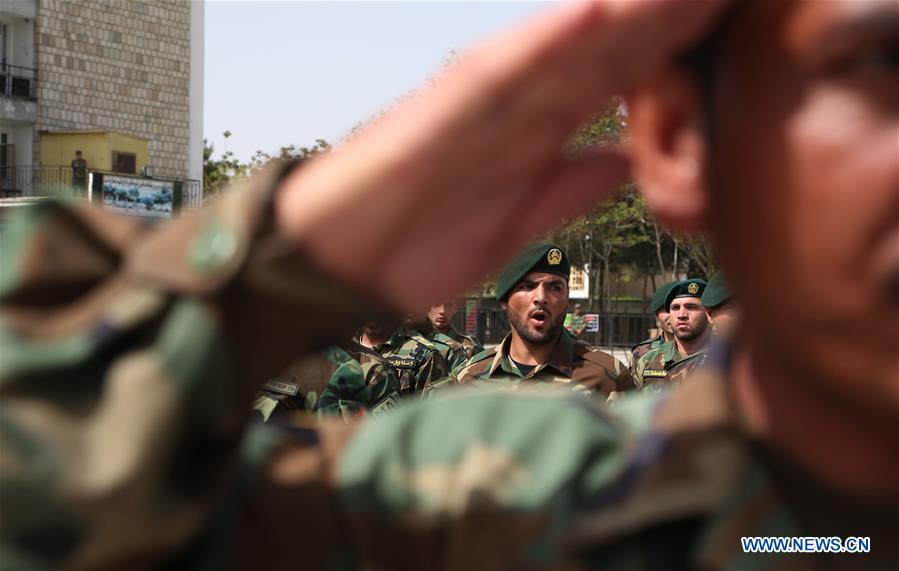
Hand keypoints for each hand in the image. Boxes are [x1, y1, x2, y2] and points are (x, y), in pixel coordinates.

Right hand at [276, 0, 729, 311]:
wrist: (343, 264)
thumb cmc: (422, 241)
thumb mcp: (523, 218)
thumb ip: (574, 184)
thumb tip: (629, 158)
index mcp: (541, 127)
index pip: (624, 76)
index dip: (682, 46)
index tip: (738, 19)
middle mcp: (520, 101)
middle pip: (609, 47)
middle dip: (672, 14)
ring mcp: (482, 100)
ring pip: (566, 45)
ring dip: (628, 11)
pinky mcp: (441, 110)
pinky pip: (499, 71)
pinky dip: (547, 41)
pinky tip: (598, 13)